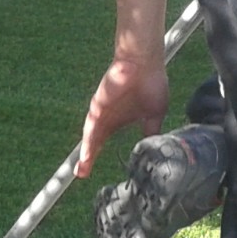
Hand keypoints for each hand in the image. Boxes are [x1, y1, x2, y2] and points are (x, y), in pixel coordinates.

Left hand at [76, 55, 169, 179]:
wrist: (145, 62)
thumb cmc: (151, 82)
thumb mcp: (155, 114)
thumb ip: (152, 131)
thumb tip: (154, 148)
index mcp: (117, 121)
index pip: (104, 144)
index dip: (97, 157)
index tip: (91, 173)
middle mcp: (106, 119)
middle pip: (94, 144)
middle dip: (87, 161)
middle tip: (81, 175)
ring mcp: (101, 113)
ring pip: (91, 138)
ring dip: (86, 155)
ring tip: (82, 171)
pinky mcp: (99, 106)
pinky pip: (92, 127)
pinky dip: (89, 143)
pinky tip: (86, 156)